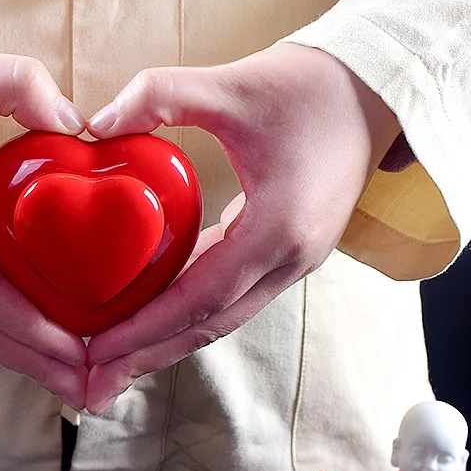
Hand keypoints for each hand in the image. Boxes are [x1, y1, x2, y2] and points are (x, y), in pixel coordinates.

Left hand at [84, 43, 400, 413]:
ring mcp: (293, 259)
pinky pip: (232, 292)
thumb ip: (159, 94)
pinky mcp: (287, 248)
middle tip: (93, 386)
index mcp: (279, 230)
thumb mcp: (230, 84)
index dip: (144, 329)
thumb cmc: (312, 87)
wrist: (376, 89)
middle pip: (209, 326)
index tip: (94, 351)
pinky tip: (154, 313)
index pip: (200, 299)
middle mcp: (290, 259)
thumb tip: (95, 126)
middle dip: (149, 356)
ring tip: (115, 361)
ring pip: (222, 316)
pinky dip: (190, 310)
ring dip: (168, 341)